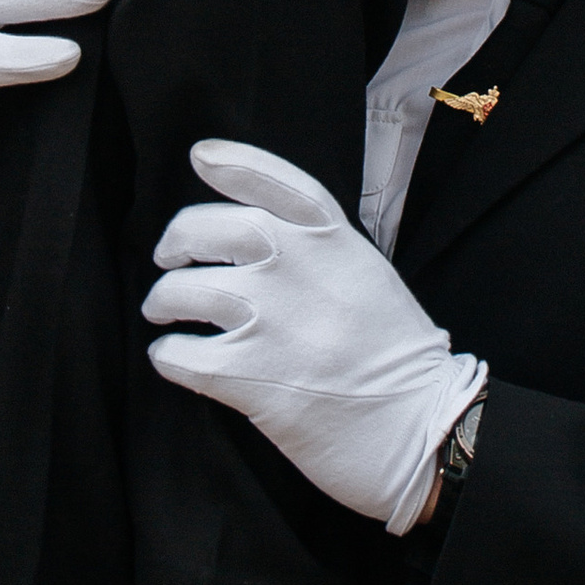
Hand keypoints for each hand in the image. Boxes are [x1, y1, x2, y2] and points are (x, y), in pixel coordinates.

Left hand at [144, 141, 485, 533]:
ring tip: (163, 309)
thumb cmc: (394, 357)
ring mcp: (275, 322)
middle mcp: (300, 270)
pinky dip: (168, 356)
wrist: (422, 427)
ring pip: (187, 289)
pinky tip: (176, 358)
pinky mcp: (254, 378)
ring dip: (164, 297)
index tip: (201, 157)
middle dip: (178, 237)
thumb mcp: (368, 278)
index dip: (233, 162)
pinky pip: (182, 356)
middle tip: (168, 256)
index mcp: (336, 241)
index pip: (277, 182)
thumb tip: (251, 239)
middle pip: (214, 228)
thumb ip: (318, 253)